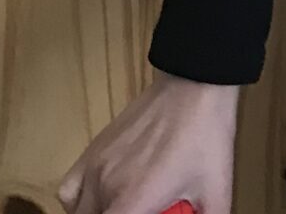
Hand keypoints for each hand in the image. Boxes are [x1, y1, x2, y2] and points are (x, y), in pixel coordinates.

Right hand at [56, 68, 240, 213]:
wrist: (194, 85)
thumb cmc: (206, 135)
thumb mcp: (217, 187)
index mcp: (133, 201)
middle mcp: (106, 186)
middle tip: (140, 212)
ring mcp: (95, 165)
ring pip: (78, 211)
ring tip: (123, 209)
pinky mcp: (93, 149)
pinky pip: (68, 189)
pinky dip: (78, 202)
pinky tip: (101, 199)